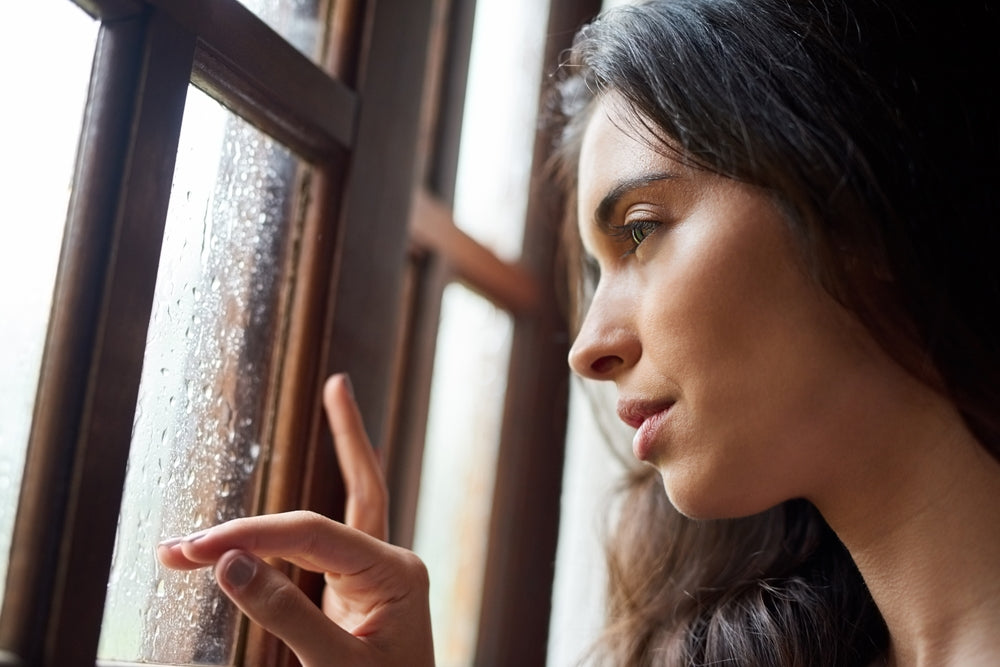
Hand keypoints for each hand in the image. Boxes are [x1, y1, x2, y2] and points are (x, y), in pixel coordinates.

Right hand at [157, 374, 432, 665]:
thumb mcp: (338, 665)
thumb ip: (288, 614)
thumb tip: (228, 561)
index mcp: (397, 571)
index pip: (312, 535)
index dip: (251, 536)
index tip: (194, 551)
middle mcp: (386, 562)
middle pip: (309, 526)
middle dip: (245, 528)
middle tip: (176, 545)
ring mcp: (369, 575)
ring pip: (308, 533)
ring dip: (251, 535)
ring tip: (188, 545)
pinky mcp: (351, 591)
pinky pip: (315, 547)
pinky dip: (277, 538)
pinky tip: (259, 520)